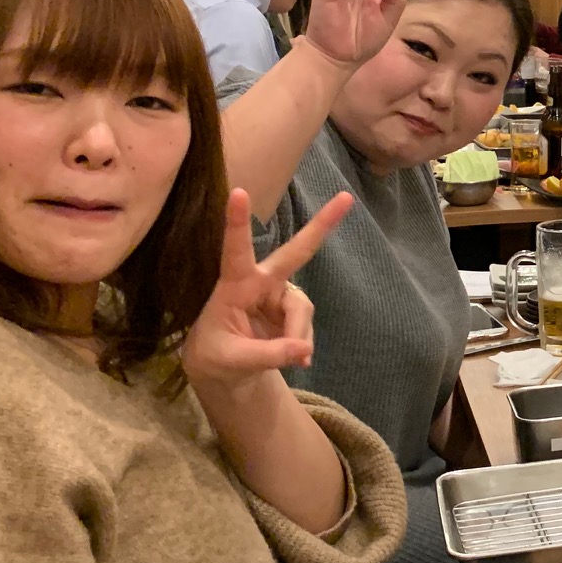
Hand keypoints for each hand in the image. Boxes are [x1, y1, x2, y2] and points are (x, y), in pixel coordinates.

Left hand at [181, 189, 353, 407]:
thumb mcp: (231, 360)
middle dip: (321, 226)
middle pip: (295, 252)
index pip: (235, 251)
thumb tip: (303, 349)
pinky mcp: (292, 311)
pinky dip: (302, 345)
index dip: (237, 223)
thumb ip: (266, 355)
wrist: (225, 370)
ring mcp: (280, 295)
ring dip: (298, 335)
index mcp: (235, 285)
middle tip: (345, 198)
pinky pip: (306, 327)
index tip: (238, 192)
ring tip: (292, 361)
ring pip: (302, 309)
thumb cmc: (216, 356)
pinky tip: (296, 358)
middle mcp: (262, 282)